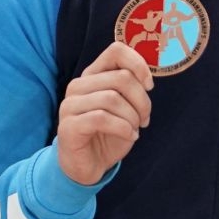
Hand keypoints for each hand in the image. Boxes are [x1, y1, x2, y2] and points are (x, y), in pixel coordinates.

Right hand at [56, 42, 152, 184]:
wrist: (87, 167)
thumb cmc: (108, 135)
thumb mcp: (125, 108)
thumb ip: (131, 88)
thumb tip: (147, 80)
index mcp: (92, 76)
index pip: (116, 51)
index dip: (139, 64)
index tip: (149, 86)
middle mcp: (78, 86)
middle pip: (121, 78)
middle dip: (142, 101)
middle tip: (144, 119)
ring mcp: (70, 105)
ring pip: (113, 99)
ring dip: (132, 117)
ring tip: (135, 130)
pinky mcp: (68, 126)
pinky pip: (102, 118)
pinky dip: (123, 128)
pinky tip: (130, 137)